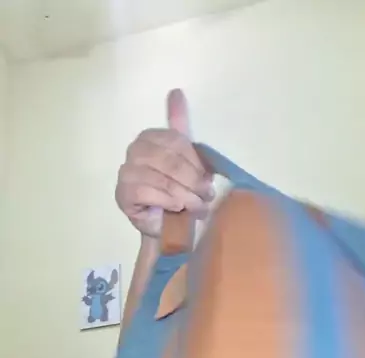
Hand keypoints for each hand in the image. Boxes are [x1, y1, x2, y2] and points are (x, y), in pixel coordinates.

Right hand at [115, 89, 214, 237]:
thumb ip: (181, 125)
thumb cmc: (179, 192)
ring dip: (184, 195)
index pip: (176, 142)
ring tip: (196, 206)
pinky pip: (147, 192)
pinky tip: (175, 207)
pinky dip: (166, 201)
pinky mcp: (123, 193)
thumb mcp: (188, 159)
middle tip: (206, 196)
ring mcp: (126, 171)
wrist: (166, 225)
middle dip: (192, 181)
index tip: (208, 180)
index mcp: (151, 137)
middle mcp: (135, 149)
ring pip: (161, 178)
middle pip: (169, 160)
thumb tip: (176, 92)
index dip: (195, 163)